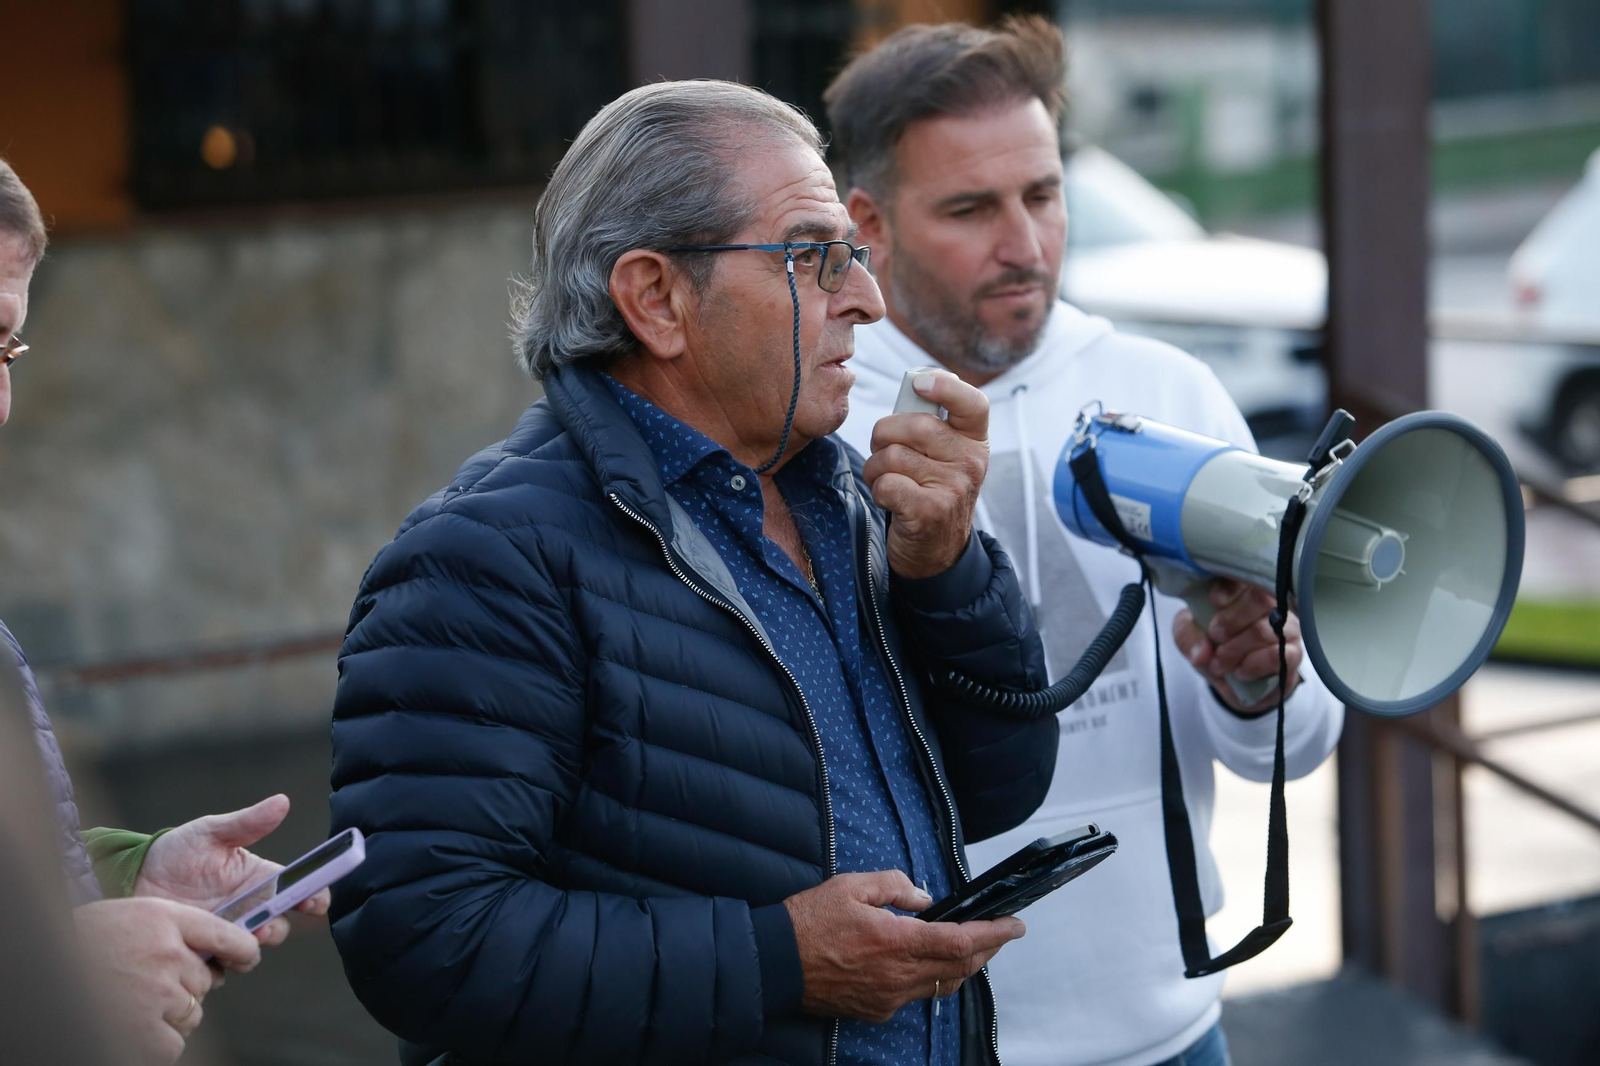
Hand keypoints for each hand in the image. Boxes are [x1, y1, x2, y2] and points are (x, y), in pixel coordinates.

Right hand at [75, 897, 260, 1063]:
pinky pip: (173, 1043)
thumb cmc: (83, 942)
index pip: (227, 933)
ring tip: (132, 1007)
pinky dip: (158, 1043)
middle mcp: (168, 952)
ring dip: (171, 1017)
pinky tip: (134, 1031)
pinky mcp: (145, 1027)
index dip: (243, 949)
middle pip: (205, 980)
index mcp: (163, 918)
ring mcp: (158, 990)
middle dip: (184, 989)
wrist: (46, 967)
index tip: (246, 957)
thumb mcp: (130, 917)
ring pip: (192, 1014)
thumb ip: (170, 930)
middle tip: (148, 988)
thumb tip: (209, 952)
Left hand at [134, 794, 329, 946]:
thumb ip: (247, 823)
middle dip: (276, 929)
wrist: (130, 879)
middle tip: (263, 927)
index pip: (298, 890)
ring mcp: (226, 933)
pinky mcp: (203, 953)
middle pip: (279, 926)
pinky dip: (217, 965)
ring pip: (250, 952)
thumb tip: (282, 801)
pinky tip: (203, 952)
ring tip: (231, 941)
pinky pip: (220, 969)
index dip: (314, 896)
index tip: (314, 901)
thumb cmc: (174, 852)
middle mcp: (248, 909)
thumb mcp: (211, 832)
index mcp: (258, 879)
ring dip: (247, 951)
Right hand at [783, 870, 1024, 1022]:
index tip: (1016, 925)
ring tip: (972, 945)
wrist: (775, 964)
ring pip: (942, 985)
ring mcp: (889, 998)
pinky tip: (927, 962)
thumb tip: (925, 898)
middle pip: (961, 968)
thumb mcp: (851, 886)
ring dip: (963, 965)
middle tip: (1002, 933)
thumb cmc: (810, 921)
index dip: (994, 934)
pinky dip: (931, 977)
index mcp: (896, 942)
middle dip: (988, 950)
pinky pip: (916, 995)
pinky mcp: (877, 1011)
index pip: (960, 941)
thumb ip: (895, 886)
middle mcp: (898, 976)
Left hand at [863, 372, 989, 579]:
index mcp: (974, 441)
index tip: (919, 384)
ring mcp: (953, 488)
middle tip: (884, 451)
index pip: (973, 403)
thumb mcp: (944, 456)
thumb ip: (931, 422)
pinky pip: (886, 483)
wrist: (937, 550)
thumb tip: (914, 383)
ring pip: (893, 455)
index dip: (945, 387)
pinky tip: (890, 499)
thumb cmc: (930, 490)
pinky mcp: (930, 511)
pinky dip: (878, 489)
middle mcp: (970, 462)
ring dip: (876, 468)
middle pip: (915, 425)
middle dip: (884, 435)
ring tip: (886, 480)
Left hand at [1173, 579, 1302, 714]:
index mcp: (1243, 591)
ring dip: (1236, 649)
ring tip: (1218, 663)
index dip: (1230, 588)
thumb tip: (1201, 653)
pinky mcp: (1293, 654)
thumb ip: (1188, 638)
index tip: (1215, 602)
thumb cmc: (1213, 648)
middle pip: (1259, 598)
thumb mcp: (1189, 638)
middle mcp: (1270, 604)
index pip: (1244, 576)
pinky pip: (1277, 655)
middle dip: (1230, 621)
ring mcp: (1286, 628)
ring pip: (1264, 630)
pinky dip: (1253, 665)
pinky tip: (1240, 672)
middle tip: (1215, 637)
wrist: (1233, 681)